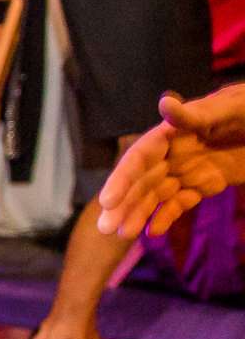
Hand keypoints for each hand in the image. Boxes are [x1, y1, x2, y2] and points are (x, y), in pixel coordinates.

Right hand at [99, 88, 244, 238]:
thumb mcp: (233, 108)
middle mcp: (176, 151)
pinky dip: (166, 217)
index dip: (122, 178)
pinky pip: (179, 203)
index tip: (108, 201)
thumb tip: (164, 103)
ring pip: (156, 195)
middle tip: (106, 229)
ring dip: (138, 213)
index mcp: (176, 131)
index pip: (141, 156)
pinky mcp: (204, 184)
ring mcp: (189, 169)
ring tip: (123, 234)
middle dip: (123, 203)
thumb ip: (198, 112)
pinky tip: (153, 232)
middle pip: (142, 180)